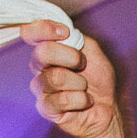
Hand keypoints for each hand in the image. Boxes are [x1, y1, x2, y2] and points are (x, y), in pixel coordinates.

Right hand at [24, 22, 121, 137]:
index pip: (30, 33)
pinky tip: (85, 101)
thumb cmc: (98, 79)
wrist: (106, 108)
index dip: (44, 29)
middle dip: (72, 57)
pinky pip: (62, 100)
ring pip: (56, 78)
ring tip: (85, 87)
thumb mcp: (92, 51)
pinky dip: (81, 99)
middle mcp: (40, 67)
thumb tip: (62, 32)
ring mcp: (41, 88)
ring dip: (80, 82)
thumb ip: (76, 38)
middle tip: (83, 65)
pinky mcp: (46, 108)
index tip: (65, 32)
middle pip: (42, 53)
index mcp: (48, 49)